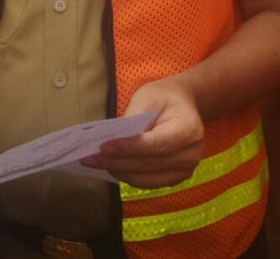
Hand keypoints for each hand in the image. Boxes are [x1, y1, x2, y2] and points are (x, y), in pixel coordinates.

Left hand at [81, 76, 203, 188]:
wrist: (183, 105)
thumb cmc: (164, 98)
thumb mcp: (149, 97)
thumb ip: (133, 119)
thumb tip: (111, 141)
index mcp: (189, 129)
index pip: (156, 144)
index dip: (129, 148)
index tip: (103, 148)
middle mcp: (191, 154)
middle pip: (148, 164)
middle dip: (116, 161)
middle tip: (89, 157)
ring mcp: (185, 170)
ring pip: (145, 178)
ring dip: (118, 171)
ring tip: (95, 163)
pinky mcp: (175, 178)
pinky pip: (148, 182)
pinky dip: (128, 176)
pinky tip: (110, 167)